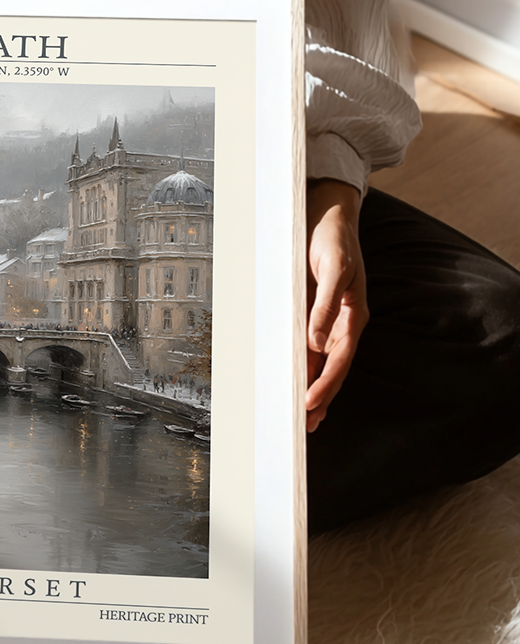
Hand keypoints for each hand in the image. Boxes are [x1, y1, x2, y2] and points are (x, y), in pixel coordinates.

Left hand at [305, 179, 367, 432]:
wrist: (327, 215)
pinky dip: (300, 367)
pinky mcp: (311, 313)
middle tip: (304, 427)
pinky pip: (305, 347)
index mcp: (353, 316)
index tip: (309, 404)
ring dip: (310, 388)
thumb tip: (316, 341)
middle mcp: (341, 324)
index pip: (339, 359)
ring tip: (300, 418)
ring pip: (318, 363)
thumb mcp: (333, 267)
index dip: (325, 384)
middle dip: (319, 398)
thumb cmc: (333, 238)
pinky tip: (291, 382)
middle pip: (330, 369)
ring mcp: (326, 320)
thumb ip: (326, 304)